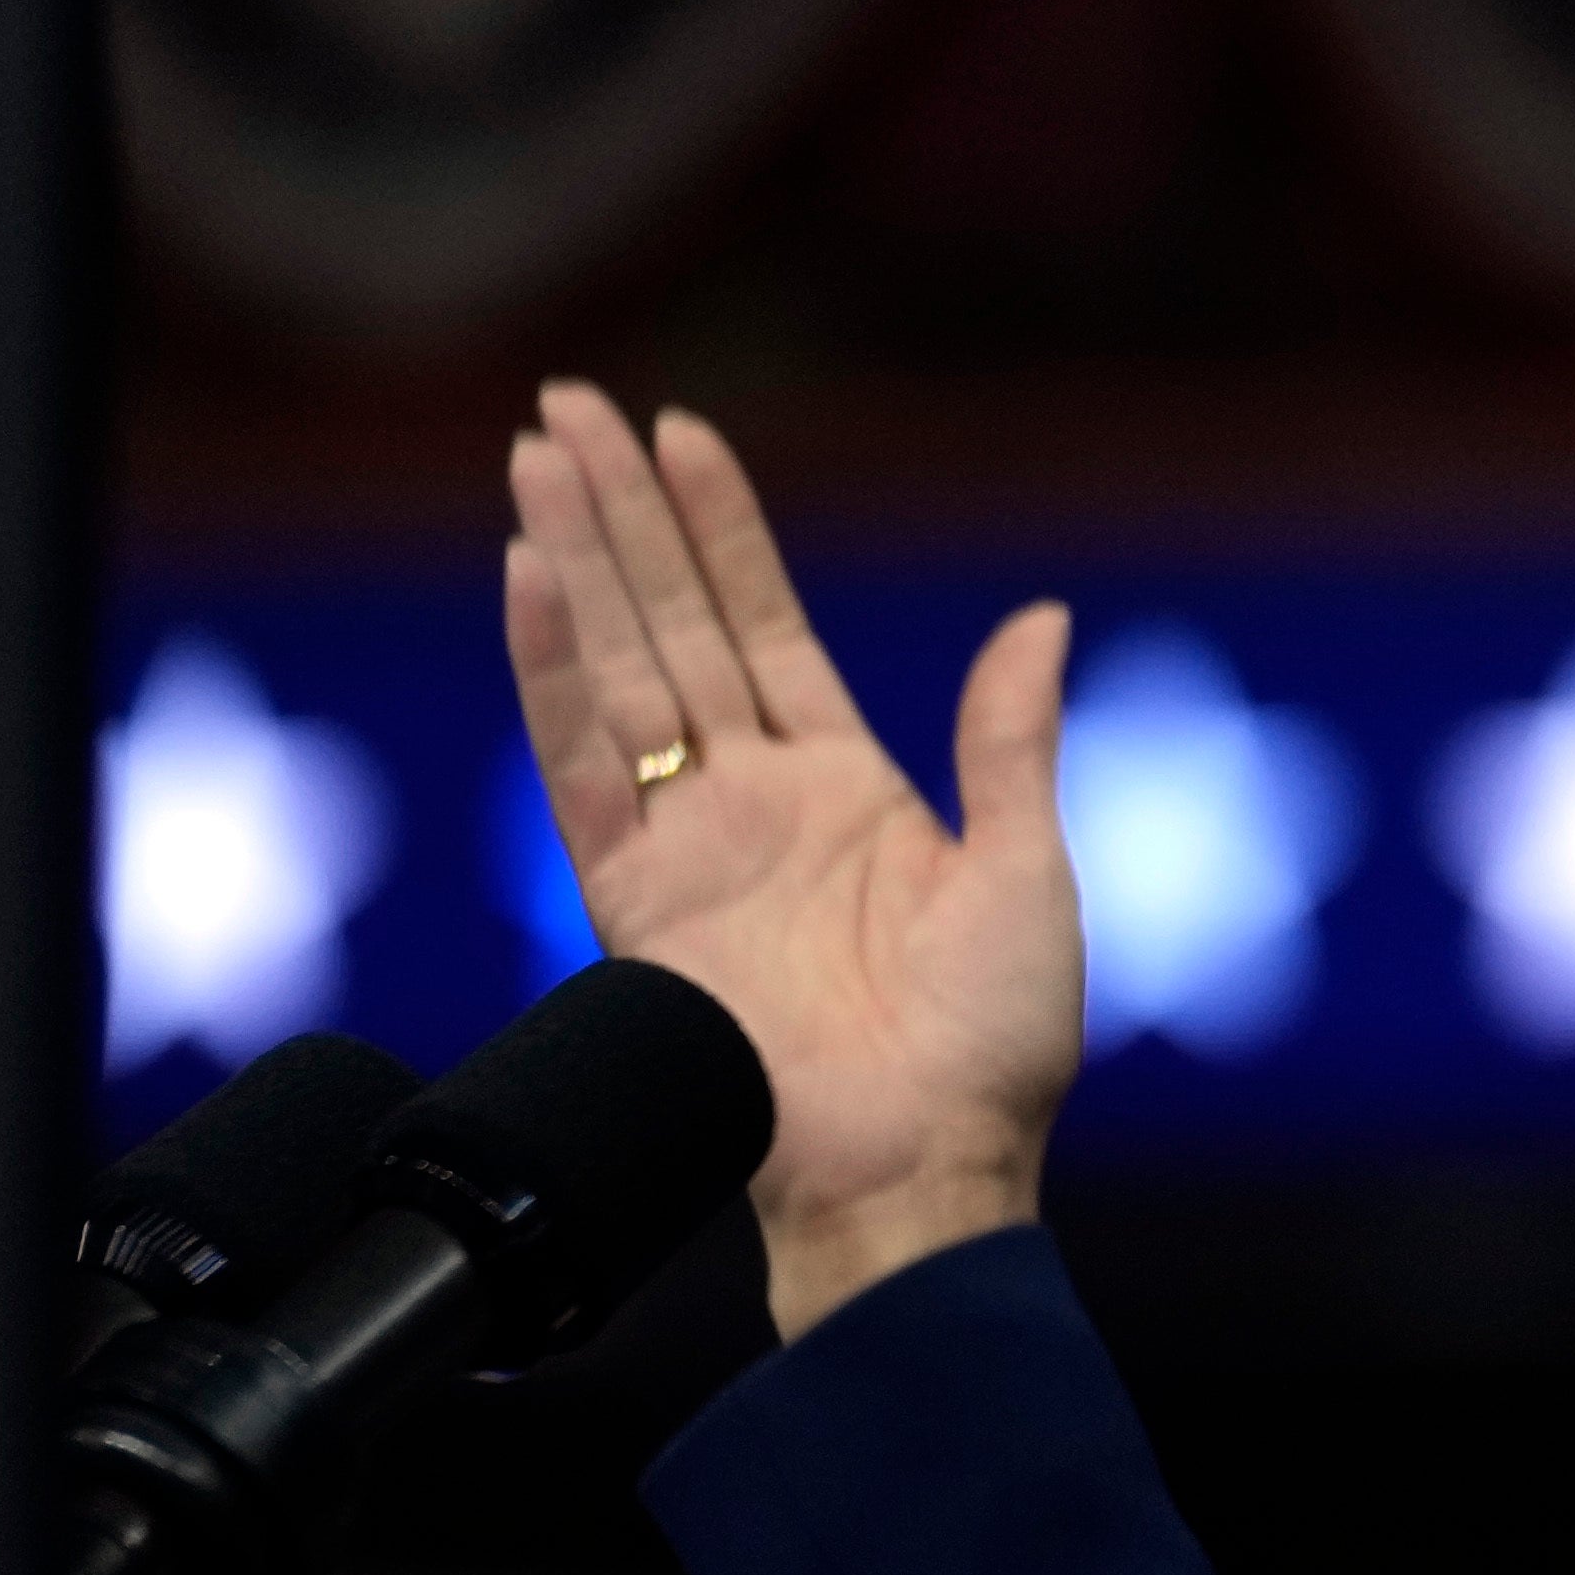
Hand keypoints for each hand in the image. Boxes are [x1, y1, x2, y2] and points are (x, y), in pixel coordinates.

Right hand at [500, 384, 1082, 1338]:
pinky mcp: (637, 903)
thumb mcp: (1028, 873)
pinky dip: (552, 673)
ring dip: (575, 562)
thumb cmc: (994, 1049)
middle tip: (566, 407)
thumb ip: (1007, 742)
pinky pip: (582, 768)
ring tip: (536, 457)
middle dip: (620, 514)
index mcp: (846, 787)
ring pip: (616, 671)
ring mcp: (687, 846)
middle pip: (669, 625)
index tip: (681, 434)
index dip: (721, 531)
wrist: (923, 1166)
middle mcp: (753, 803)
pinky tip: (530, 580)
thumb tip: (1044, 620)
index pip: (763, 625)